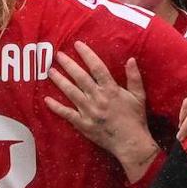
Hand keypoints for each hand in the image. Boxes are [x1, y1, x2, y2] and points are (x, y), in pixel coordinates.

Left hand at [45, 41, 157, 180]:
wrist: (130, 142)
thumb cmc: (136, 119)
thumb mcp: (139, 96)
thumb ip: (134, 77)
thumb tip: (131, 59)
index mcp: (111, 90)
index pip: (97, 67)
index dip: (87, 55)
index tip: (78, 45)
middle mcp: (98, 98)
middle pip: (80, 77)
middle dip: (68, 65)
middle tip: (57, 55)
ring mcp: (89, 111)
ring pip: (71, 92)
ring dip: (60, 81)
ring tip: (50, 71)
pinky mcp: (83, 124)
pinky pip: (67, 114)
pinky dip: (56, 107)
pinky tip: (47, 100)